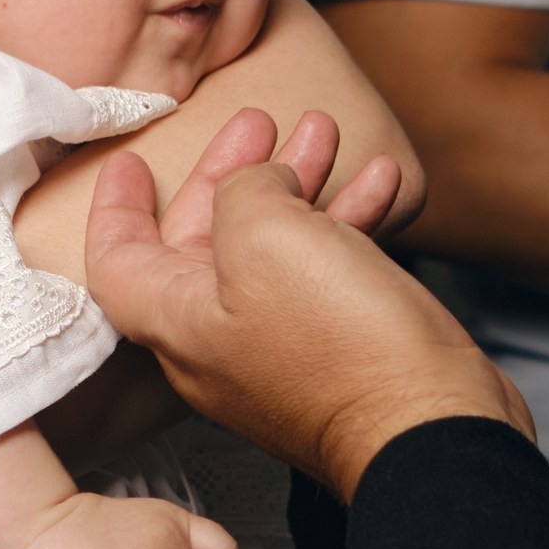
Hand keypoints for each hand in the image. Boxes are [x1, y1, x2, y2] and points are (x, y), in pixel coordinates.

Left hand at [86, 108, 531, 502]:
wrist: (430, 426)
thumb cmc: (340, 343)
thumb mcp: (266, 232)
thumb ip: (241, 189)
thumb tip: (261, 184)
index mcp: (178, 321)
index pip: (117, 261)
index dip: (117, 208)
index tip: (128, 164)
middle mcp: (218, 342)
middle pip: (202, 242)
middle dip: (232, 172)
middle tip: (260, 123)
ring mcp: (278, 351)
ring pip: (273, 250)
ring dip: (298, 183)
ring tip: (325, 132)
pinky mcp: (336, 355)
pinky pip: (325, 275)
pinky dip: (345, 222)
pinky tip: (381, 181)